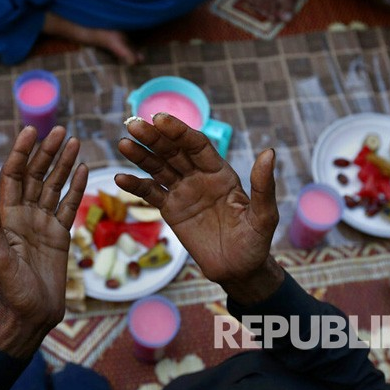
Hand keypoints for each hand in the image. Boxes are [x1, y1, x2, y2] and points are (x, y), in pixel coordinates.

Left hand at [0, 126, 87, 356]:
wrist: (32, 316)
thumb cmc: (12, 292)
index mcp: (6, 218)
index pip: (14, 176)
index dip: (21, 153)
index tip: (30, 132)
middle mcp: (24, 216)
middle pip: (36, 175)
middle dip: (47, 152)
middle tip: (61, 131)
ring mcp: (43, 224)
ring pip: (54, 186)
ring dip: (63, 164)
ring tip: (75, 142)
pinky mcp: (60, 235)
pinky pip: (69, 205)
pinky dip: (76, 187)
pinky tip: (84, 169)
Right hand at [116, 114, 284, 303]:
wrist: (238, 270)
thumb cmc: (255, 242)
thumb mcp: (264, 216)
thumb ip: (263, 186)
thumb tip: (269, 152)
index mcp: (221, 172)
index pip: (197, 145)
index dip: (179, 131)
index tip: (160, 119)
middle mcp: (199, 177)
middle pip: (173, 151)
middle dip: (154, 138)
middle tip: (133, 124)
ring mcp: (183, 192)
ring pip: (158, 168)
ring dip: (141, 155)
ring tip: (123, 143)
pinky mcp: (171, 210)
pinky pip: (151, 194)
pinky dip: (136, 186)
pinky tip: (120, 178)